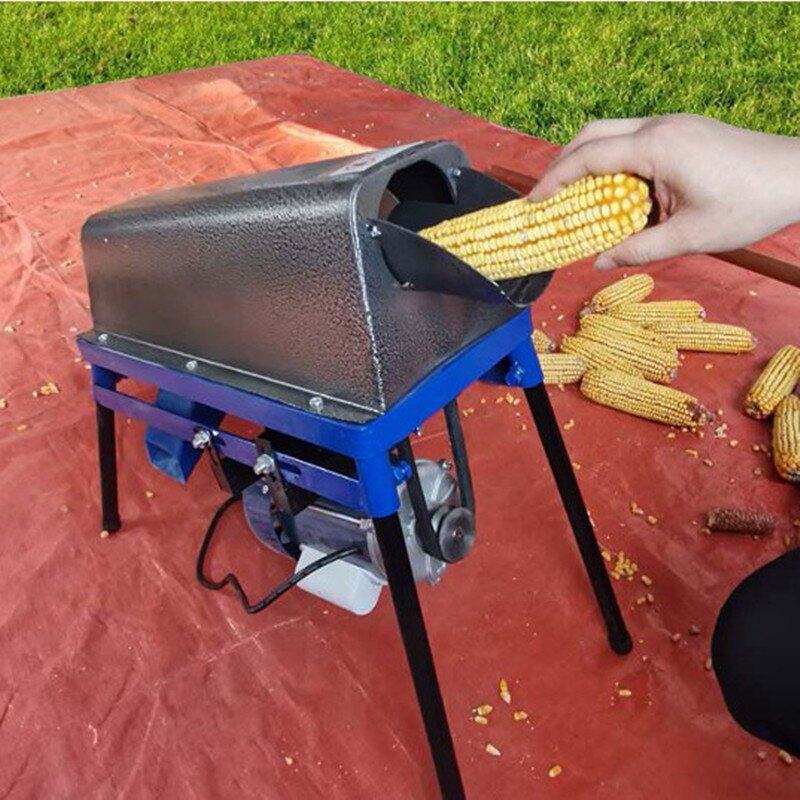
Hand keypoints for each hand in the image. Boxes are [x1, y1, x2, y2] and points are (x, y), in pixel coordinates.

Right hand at [529, 114, 799, 268]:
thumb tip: (599, 261)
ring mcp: (673, 125)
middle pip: (592, 134)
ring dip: (589, 164)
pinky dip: (614, 165)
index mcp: (657, 148)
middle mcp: (660, 127)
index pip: (588, 157)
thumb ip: (638, 249)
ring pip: (612, 134)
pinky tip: (618, 196)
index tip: (533, 202)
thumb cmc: (750, 204)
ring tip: (577, 201)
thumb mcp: (690, 237)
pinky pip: (634, 143)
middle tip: (547, 198)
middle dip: (563, 165)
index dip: (555, 180)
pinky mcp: (683, 132)